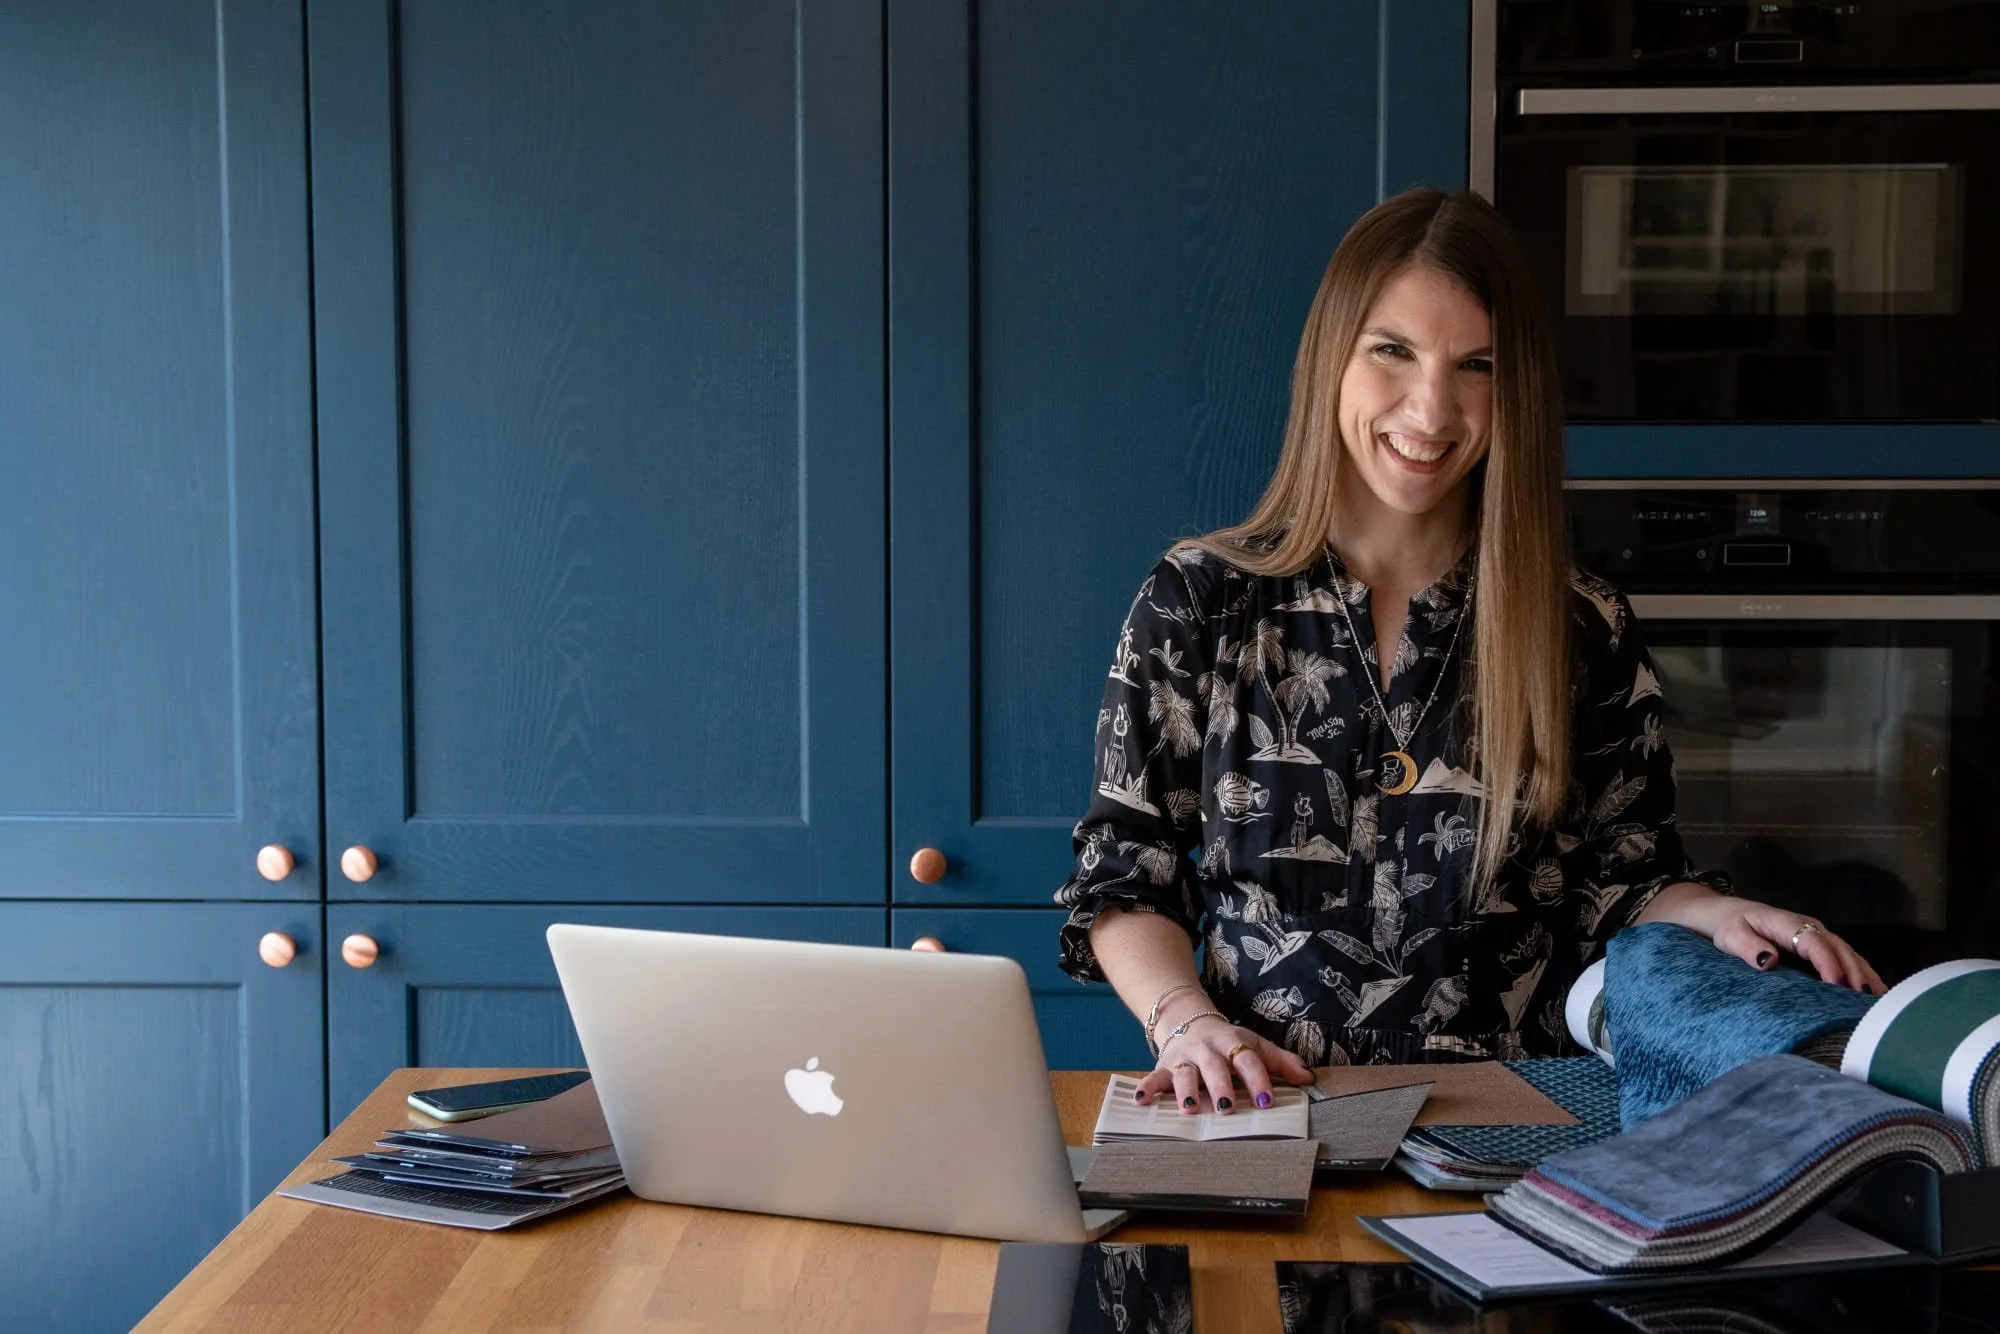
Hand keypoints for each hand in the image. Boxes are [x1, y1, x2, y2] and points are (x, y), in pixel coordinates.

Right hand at [1135, 1015, 1313, 1114]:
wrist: (1189, 1021)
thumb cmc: (1227, 1042)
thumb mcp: (1255, 1045)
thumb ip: (1281, 1062)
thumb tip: (1309, 1078)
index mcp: (1233, 1043)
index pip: (1248, 1060)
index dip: (1258, 1079)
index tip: (1266, 1100)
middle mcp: (1208, 1050)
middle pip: (1215, 1067)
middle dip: (1220, 1086)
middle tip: (1226, 1108)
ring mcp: (1185, 1058)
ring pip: (1185, 1073)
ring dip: (1185, 1090)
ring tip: (1188, 1108)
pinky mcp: (1164, 1066)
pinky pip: (1154, 1077)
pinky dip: (1148, 1088)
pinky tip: (1142, 1100)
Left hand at [1708, 899, 1885, 994]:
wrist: (1729, 915)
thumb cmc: (1730, 926)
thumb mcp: (1731, 936)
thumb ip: (1748, 947)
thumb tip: (1769, 961)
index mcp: (1787, 923)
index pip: (1813, 942)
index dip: (1827, 962)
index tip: (1836, 983)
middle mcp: (1809, 927)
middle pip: (1838, 949)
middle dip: (1853, 972)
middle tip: (1863, 999)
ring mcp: (1818, 935)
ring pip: (1848, 954)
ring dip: (1864, 974)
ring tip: (1878, 999)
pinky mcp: (1821, 945)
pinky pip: (1846, 958)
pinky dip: (1861, 973)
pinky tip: (1874, 990)